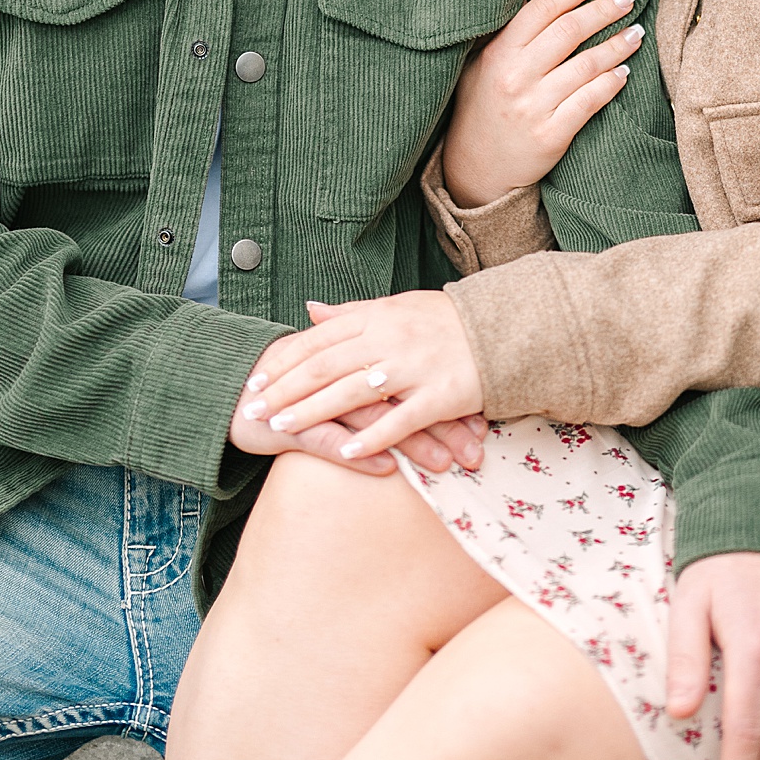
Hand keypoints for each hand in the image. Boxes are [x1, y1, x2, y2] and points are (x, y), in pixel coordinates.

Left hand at [238, 293, 484, 463]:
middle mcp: (392, 337)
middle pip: (326, 365)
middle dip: (285, 390)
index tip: (253, 380)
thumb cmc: (446, 321)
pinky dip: (371, 437)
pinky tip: (344, 453)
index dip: (283, 360)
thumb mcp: (397, 306)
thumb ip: (352, 312)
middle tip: (252, 411)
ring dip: (313, 412)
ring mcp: (416, 366)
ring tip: (281, 429)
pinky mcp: (441, 394)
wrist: (506, 329)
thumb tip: (310, 310)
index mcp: (378, 315)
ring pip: (353, 391)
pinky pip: (400, 420)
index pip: (318, 339)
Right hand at [442, 0, 646, 208]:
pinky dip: (611, 83)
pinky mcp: (551, 135)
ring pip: (586, 65)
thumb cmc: (482, 107)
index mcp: (498, 53)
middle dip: (604, 9)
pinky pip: (590, 101)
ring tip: (637, 32)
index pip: (542, 8)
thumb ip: (510, 36)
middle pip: (569, 31)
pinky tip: (625, 72)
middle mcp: (515, 76)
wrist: (474, 168)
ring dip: (617, 45)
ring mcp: (534, 107)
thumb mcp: (482, 66)